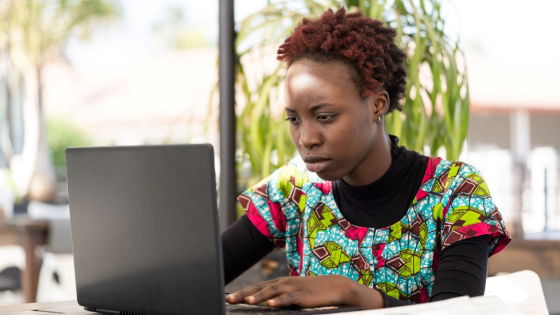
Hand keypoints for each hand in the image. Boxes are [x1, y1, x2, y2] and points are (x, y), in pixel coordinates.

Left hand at [226, 275, 383, 308]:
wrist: (334, 286)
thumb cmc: (312, 292)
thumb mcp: (293, 293)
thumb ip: (280, 297)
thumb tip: (265, 305)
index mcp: (279, 283)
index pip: (256, 287)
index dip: (242, 292)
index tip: (228, 298)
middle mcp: (283, 283)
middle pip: (259, 288)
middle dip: (243, 294)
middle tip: (229, 299)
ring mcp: (292, 287)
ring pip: (271, 291)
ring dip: (258, 296)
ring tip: (245, 301)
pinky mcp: (302, 295)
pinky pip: (288, 298)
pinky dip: (279, 301)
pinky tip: (271, 305)